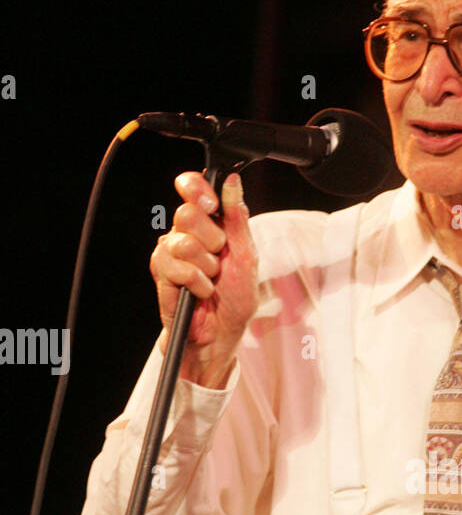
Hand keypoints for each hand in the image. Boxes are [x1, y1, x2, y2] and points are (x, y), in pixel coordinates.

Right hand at [150, 169, 257, 387]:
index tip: (211, 202)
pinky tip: (200, 292)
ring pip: (183, 242)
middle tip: (219, 259)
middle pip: (187, 213)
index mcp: (207, 223)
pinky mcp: (161, 273)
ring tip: (211, 280)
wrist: (223, 332)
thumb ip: (238, 218)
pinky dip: (197, 283)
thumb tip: (232, 182)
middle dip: (212, 240)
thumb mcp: (246, 254)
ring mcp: (170, 252)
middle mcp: (185, 233)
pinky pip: (177, 267)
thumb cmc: (235, 296)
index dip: (196, 188)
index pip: (191, 188)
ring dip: (206, 266)